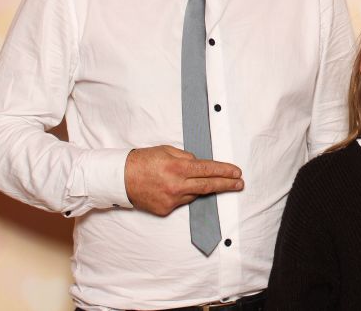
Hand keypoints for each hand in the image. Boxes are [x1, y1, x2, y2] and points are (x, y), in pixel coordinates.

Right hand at [124, 145, 242, 216]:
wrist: (120, 178)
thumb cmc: (143, 161)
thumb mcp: (167, 150)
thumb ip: (186, 157)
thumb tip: (200, 164)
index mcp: (177, 167)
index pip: (208, 170)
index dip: (225, 171)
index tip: (237, 172)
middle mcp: (176, 185)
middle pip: (208, 186)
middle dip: (227, 184)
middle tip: (239, 184)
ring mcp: (171, 200)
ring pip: (195, 194)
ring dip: (203, 188)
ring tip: (204, 182)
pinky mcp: (165, 210)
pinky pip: (182, 201)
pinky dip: (184, 194)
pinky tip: (176, 188)